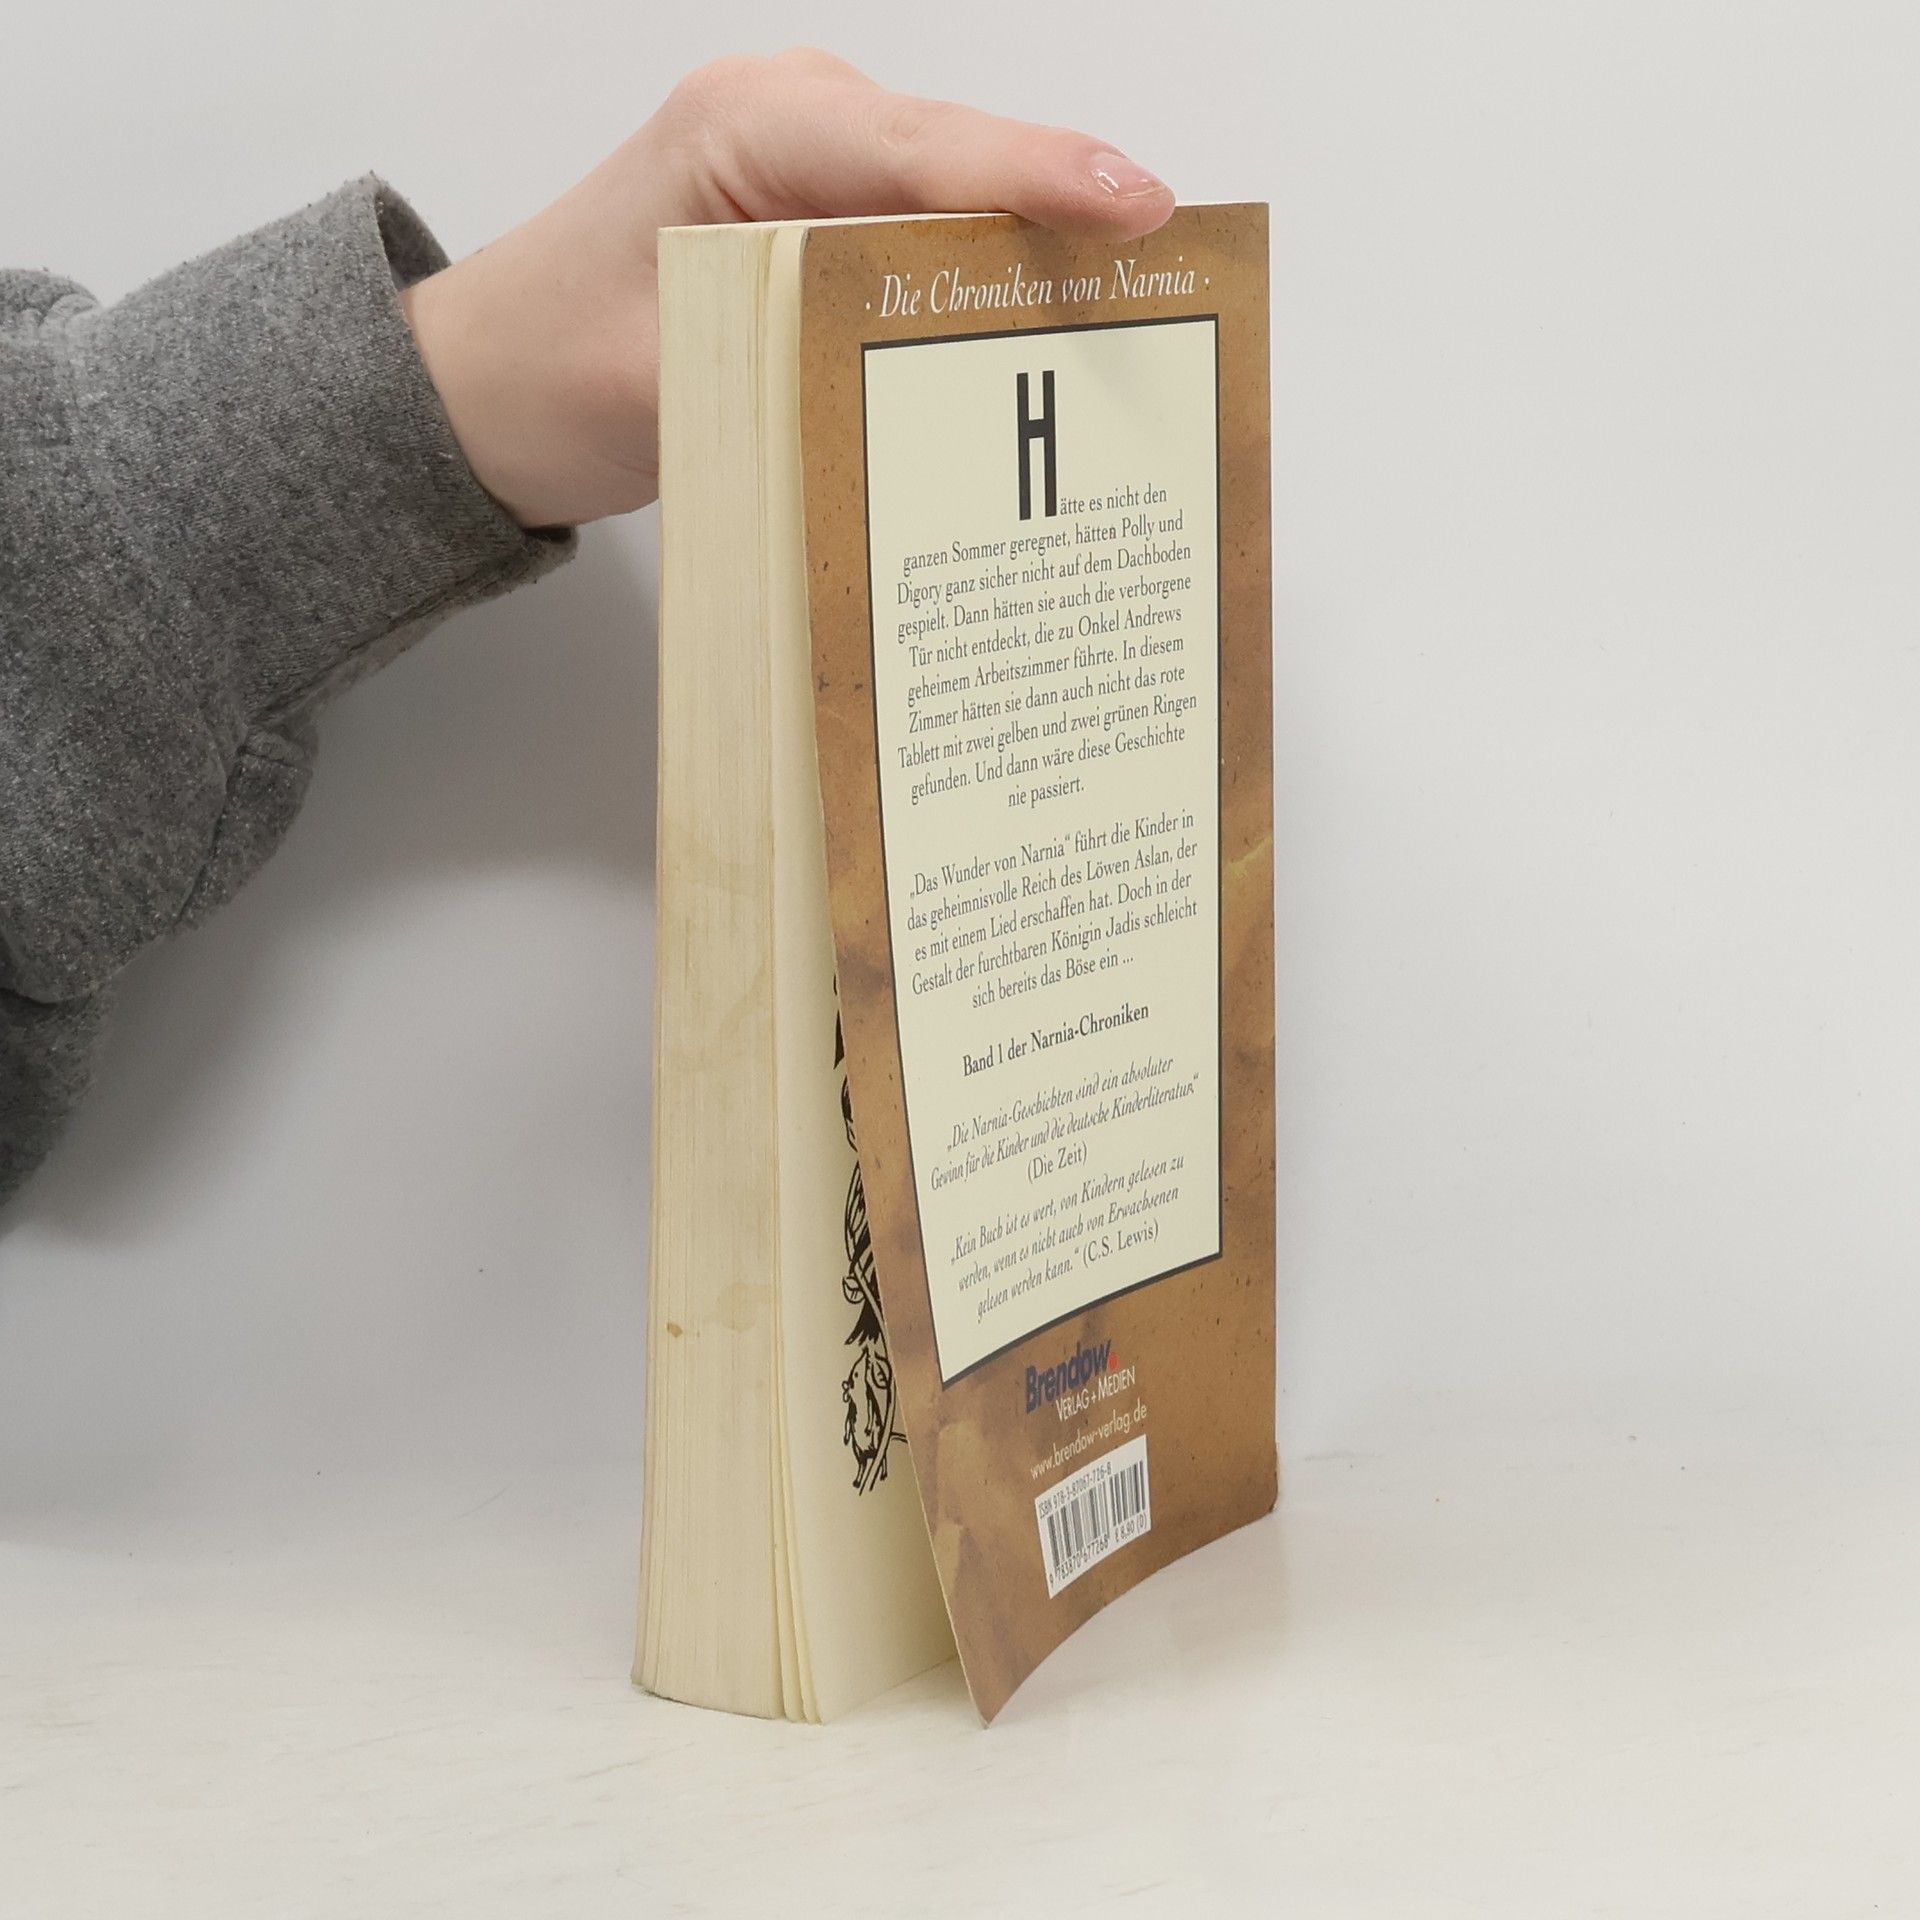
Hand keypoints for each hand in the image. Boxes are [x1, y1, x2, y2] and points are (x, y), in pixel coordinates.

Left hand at [400, 50, 1174, 528]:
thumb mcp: (674, 380)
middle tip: (1166, 286)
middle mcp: (789, 124)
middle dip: (1063, 222)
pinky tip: (1036, 340)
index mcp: (745, 129)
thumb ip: (801, 362)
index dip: (1035, 177)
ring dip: (1030, 263)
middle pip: (961, 165)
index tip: (1135, 206)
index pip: (916, 147)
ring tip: (1126, 326)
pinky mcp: (822, 220)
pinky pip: (927, 238)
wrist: (491, 388)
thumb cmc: (557, 369)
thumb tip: (935, 395)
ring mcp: (811, 168)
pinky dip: (981, 286)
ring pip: (956, 203)